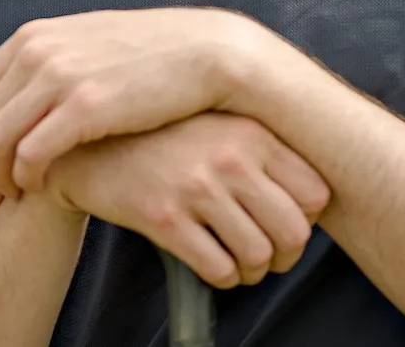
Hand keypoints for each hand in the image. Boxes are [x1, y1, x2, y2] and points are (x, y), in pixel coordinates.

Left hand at [0, 8, 275, 201]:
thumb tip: (26, 89)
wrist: (208, 51)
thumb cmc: (153, 55)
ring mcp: (59, 77)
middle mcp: (37, 51)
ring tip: (12, 198)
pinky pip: (31, 153)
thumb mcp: (90, 43)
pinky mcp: (85, 106)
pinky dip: (26, 177)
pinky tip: (38, 189)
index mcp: (33, 36)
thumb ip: (54, 60)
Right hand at [44, 112, 329, 289]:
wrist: (90, 146)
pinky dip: (222, 278)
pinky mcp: (163, 216)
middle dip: (283, 256)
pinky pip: (217, 269)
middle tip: (266, 257)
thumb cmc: (162, 139)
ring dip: (250, 272)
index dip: (305, 222)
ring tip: (236, 263)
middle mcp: (228, 156)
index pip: (314, 193)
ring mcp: (195, 186)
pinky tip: (210, 265)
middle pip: (292, 232)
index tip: (283, 227)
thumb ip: (262, 151)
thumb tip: (314, 200)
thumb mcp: (218, 126)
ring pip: (256, 256)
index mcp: (250, 132)